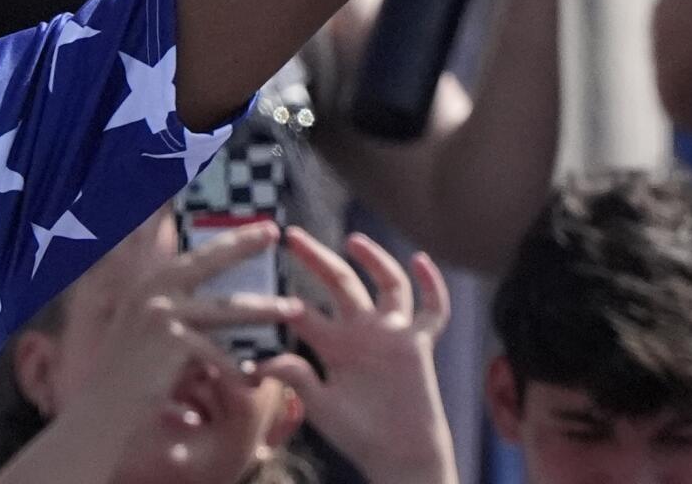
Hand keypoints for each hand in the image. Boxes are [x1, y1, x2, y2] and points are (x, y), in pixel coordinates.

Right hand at [62, 224, 301, 421]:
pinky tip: (254, 379)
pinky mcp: (171, 341)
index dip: (213, 232)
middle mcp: (151, 289)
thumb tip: (203, 294)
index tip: (239, 215)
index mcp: (146, 282)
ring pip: (226, 308)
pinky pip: (218, 353)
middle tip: (272, 231)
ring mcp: (160, 313)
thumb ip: (170, 308)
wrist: (102, 411)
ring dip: (263, 308)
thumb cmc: (127, 375)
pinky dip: (237, 368)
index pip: (186, 250)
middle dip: (242, 243)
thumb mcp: (143, 330)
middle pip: (207, 260)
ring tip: (293, 308)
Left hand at [258, 230, 456, 483]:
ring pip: (386, 284)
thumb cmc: (358, 435)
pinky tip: (421, 260)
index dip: (281, 300)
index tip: (258, 278)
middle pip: (339, 281)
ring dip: (373, 258)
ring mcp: (391, 334)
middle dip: (316, 256)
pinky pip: (432, 310)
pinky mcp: (418, 344)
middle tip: (292, 235)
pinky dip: (432, 284)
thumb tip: (260, 361)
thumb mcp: (320, 406)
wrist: (399, 458)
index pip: (303, 310)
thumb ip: (295, 379)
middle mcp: (361, 331)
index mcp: (332, 344)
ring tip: (352, 240)